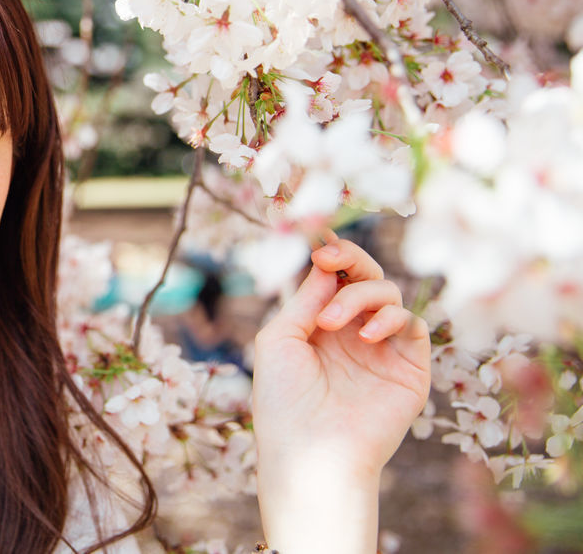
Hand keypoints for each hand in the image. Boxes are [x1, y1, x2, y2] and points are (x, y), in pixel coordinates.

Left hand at [251, 237, 430, 477]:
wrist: (310, 453)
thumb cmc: (283, 401)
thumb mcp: (280, 339)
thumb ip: (305, 298)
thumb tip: (326, 262)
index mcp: (319, 325)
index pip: (334, 278)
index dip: (332, 255)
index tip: (319, 242)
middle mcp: (353, 333)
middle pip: (365, 276)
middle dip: (351, 259)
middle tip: (330, 258)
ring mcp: (383, 350)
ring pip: (389, 294)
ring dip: (360, 296)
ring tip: (331, 323)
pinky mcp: (410, 369)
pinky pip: (413, 325)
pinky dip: (392, 318)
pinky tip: (367, 336)